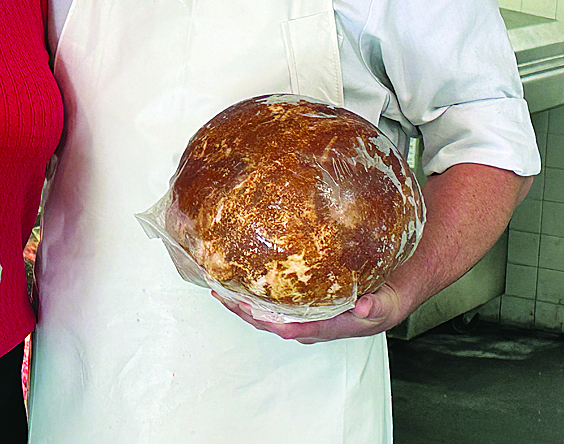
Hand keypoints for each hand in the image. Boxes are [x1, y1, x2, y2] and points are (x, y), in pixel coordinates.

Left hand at [213, 283, 407, 343]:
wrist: (389, 292)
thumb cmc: (385, 300)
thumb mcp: (385, 304)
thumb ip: (375, 307)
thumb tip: (364, 307)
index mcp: (328, 327)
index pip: (291, 327)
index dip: (267, 320)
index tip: (248, 309)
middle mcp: (311, 324)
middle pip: (270, 322)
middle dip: (244, 311)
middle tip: (222, 294)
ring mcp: (304, 315)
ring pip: (266, 314)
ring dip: (242, 303)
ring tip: (219, 287)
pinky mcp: (300, 304)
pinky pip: (271, 303)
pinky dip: (252, 294)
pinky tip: (236, 281)